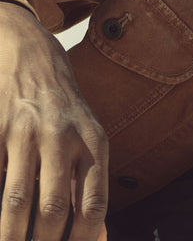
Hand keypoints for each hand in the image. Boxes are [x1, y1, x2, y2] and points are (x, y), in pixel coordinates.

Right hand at [0, 3, 107, 240]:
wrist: (33, 58)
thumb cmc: (64, 109)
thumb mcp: (88, 135)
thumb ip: (89, 179)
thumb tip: (92, 233)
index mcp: (93, 141)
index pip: (93, 202)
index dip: (83, 239)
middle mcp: (64, 137)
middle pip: (54, 208)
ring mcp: (28, 133)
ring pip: (19, 200)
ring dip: (12, 235)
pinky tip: (1, 217)